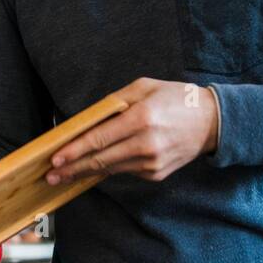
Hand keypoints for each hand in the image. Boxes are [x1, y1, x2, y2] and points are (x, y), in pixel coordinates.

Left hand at [47, 78, 218, 184]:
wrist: (212, 122)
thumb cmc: (176, 98)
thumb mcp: (145, 87)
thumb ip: (115, 101)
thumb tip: (88, 118)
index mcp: (142, 118)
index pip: (100, 139)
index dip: (75, 151)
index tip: (56, 158)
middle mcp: (146, 144)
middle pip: (100, 160)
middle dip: (72, 169)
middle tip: (50, 175)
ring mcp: (152, 163)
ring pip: (110, 169)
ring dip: (85, 173)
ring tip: (64, 175)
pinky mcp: (156, 174)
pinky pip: (125, 171)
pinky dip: (109, 169)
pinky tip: (93, 169)